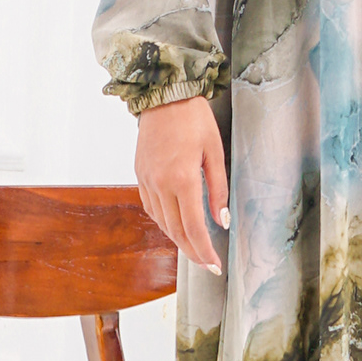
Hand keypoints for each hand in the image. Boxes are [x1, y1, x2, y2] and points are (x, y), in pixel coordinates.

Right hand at [134, 96, 228, 271]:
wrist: (163, 95)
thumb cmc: (194, 119)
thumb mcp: (215, 152)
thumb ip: (218, 189)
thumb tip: (221, 221)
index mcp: (183, 179)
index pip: (194, 227)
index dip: (204, 251)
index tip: (215, 265)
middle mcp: (161, 184)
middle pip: (176, 231)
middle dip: (193, 252)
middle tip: (208, 265)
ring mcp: (147, 180)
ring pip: (162, 222)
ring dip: (178, 239)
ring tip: (195, 249)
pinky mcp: (140, 175)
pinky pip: (151, 207)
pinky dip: (164, 222)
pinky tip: (176, 225)